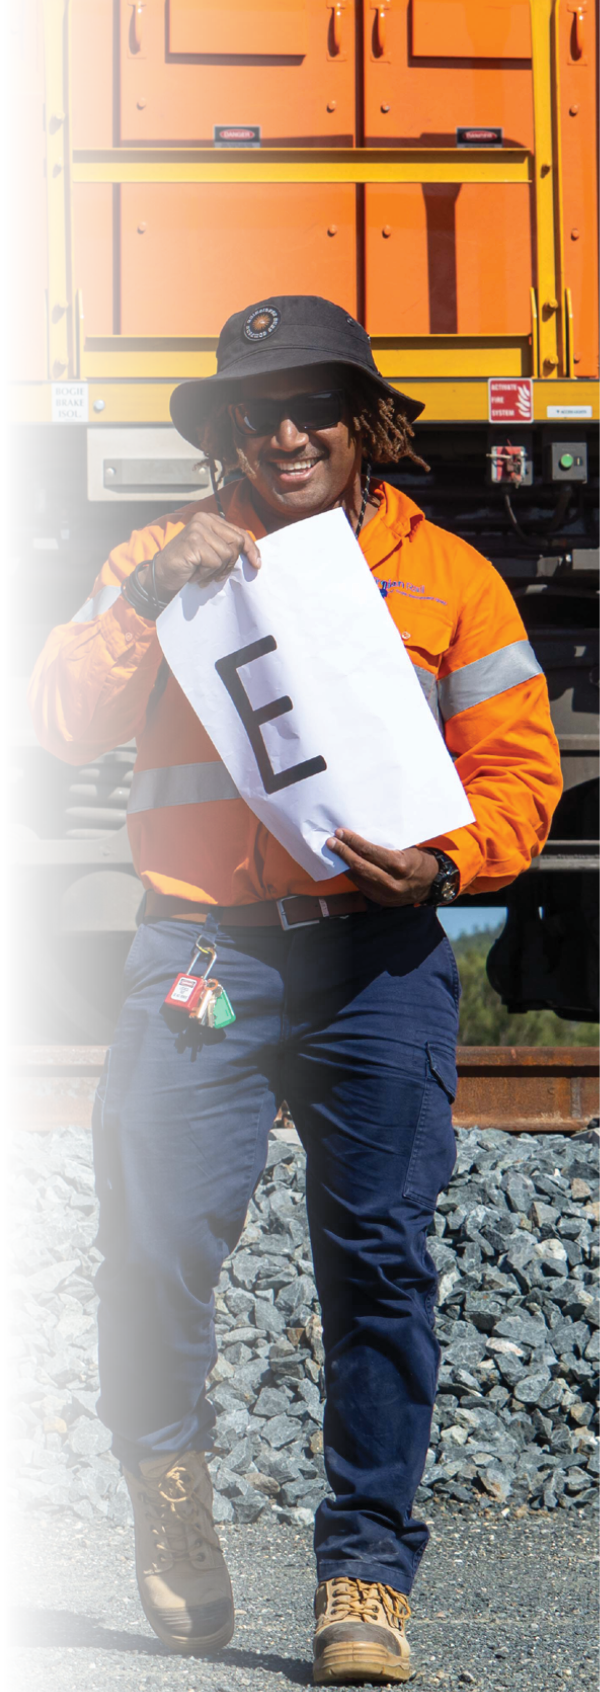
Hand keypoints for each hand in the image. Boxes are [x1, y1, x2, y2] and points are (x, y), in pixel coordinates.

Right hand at [139, 512, 260, 599]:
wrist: (162, 576)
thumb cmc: (189, 567)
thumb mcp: (212, 553)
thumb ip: (228, 548)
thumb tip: (254, 558)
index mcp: (211, 519)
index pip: (240, 533)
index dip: (251, 549)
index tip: (256, 564)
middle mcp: (204, 519)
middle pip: (236, 543)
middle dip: (230, 564)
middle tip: (214, 574)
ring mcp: (198, 529)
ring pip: (227, 555)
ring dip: (216, 571)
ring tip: (201, 573)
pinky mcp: (193, 541)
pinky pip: (214, 563)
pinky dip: (206, 574)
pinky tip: (194, 574)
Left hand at [326, 829, 438, 906]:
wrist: (432, 884)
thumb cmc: (419, 860)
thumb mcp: (407, 849)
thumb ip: (385, 846)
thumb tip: (360, 836)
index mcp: (400, 866)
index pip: (370, 852)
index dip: (353, 842)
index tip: (340, 833)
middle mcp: (392, 883)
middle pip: (360, 867)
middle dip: (343, 853)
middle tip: (331, 842)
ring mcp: (385, 895)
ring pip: (358, 878)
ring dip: (344, 865)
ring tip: (333, 852)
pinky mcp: (380, 901)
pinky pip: (361, 886)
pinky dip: (352, 874)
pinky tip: (344, 865)